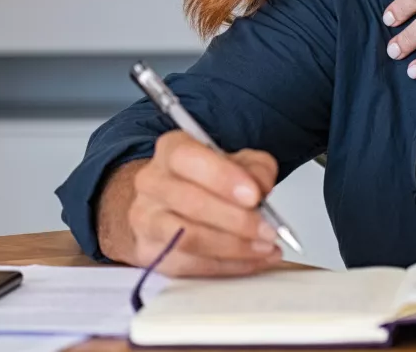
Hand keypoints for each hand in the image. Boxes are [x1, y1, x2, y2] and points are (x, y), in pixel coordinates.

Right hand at [96, 131, 283, 276]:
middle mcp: (152, 182)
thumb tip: (262, 188)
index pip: (188, 158)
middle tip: (268, 230)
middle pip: (190, 202)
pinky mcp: (151, 253)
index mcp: (172, 150)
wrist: (164, 206)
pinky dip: (228, 266)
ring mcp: (147, 219)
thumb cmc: (203, 182)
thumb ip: (255, 168)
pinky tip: (252, 260)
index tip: (254, 195)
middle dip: (236, 220)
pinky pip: (191, 265)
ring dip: (234, 247)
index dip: (222, 178)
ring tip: (264, 247)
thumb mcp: (236, 163)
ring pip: (188, 238)